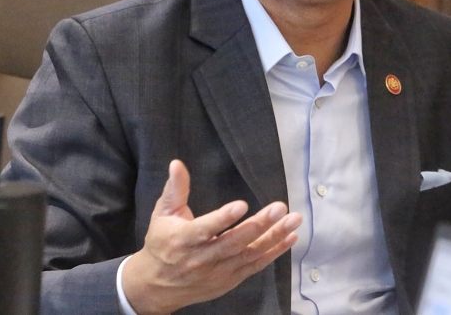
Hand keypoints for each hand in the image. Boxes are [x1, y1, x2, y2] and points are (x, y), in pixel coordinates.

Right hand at [122, 160, 301, 314]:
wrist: (157, 286)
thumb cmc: (162, 243)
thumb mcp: (163, 214)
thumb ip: (175, 189)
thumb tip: (177, 164)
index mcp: (183, 239)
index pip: (205, 229)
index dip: (223, 218)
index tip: (242, 205)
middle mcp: (202, 258)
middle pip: (233, 242)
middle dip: (258, 225)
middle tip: (278, 208)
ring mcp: (218, 272)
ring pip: (249, 254)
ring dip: (273, 237)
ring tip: (293, 220)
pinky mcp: (229, 279)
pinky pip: (255, 265)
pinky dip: (274, 252)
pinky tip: (290, 237)